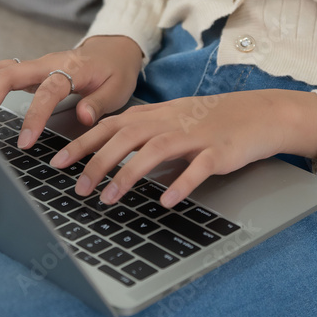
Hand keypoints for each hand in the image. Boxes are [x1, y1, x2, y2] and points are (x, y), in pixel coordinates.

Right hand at [0, 35, 143, 146]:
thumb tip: (84, 116)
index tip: (25, 141)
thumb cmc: (115, 71)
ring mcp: (31, 65)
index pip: (48, 90)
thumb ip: (100, 103)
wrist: (112, 49)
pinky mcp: (23, 70)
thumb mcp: (119, 88)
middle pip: (7, 74)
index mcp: (70, 69)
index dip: (34, 114)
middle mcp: (44, 63)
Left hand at [49, 90, 316, 207]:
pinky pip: (198, 168)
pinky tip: (166, 202)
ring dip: (128, 175)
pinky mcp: (219, 151)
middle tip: (78, 189)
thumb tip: (106, 160)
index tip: (57, 162)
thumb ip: (140, 137)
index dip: (81, 143)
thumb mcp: (170, 124)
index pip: (110, 126)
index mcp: (154, 115)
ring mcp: (195, 135)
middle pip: (125, 138)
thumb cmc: (210, 123)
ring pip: (155, 151)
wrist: (259, 114)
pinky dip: (181, 184)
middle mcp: (170, 121)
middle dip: (97, 162)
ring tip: (109, 198)